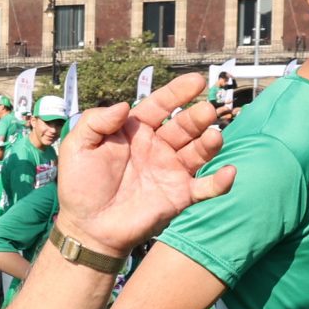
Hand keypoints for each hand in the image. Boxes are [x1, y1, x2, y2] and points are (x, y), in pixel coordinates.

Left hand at [55, 72, 235, 255]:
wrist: (88, 227)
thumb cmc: (80, 185)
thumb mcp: (78, 146)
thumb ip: (96, 122)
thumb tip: (122, 106)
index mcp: (135, 131)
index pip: (161, 105)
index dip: (178, 92)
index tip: (197, 81)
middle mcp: (157, 147)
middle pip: (185, 126)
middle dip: (198, 117)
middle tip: (207, 111)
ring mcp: (170, 170)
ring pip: (199, 151)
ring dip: (210, 143)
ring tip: (214, 137)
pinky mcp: (179, 196)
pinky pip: (206, 187)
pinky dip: (220, 181)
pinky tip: (229, 172)